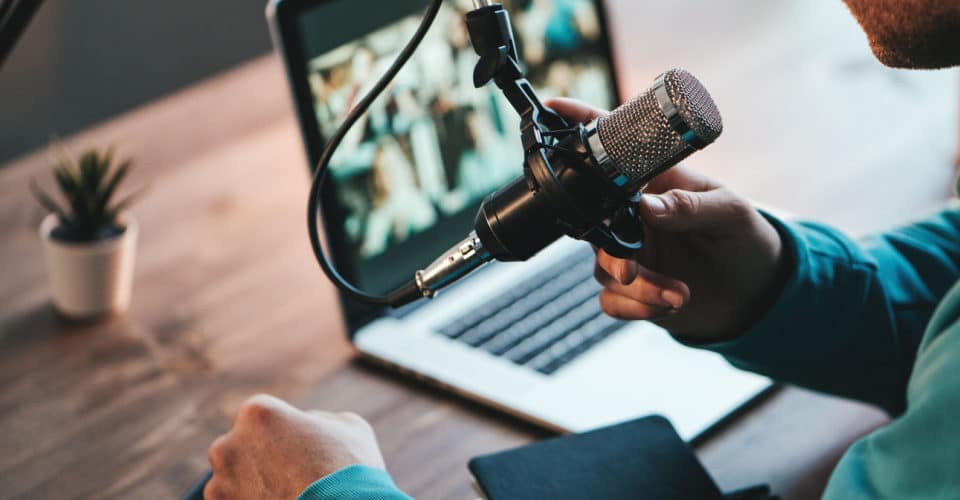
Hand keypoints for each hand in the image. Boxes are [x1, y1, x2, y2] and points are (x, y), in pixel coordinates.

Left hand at [205, 394, 385, 499]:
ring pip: (231, 479)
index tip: (296, 450)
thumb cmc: (351, 471)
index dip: (279, 432)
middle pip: (239, 446)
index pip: (259, 417)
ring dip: (251, 485)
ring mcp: (219, 483)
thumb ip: (319, 419)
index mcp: (258, 413)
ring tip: (286, 496)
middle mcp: (227, 444)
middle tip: (290, 476)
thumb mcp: (349, 427)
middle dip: (258, 458)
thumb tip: (307, 423)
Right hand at [547, 98, 788, 341]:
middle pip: (595, 223)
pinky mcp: (632, 290)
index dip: (581, 125)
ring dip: (639, 288)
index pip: (613, 150)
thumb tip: (647, 206)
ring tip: (679, 294)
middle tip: (632, 270)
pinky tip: (670, 304)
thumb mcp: (730, 213)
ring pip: (604, 269)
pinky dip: (637, 308)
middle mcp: (634, 214)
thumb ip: (690, 206)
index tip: (554, 108)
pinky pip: (611, 300)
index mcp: (654, 182)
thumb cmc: (745, 238)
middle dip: (610, 251)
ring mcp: (630, 251)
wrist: (757, 294)